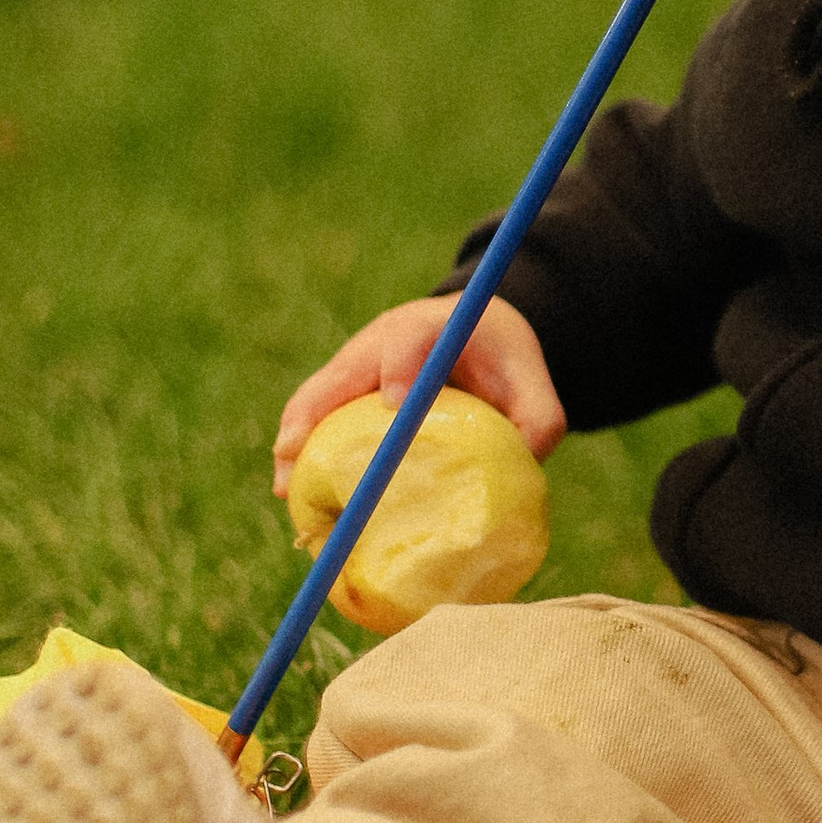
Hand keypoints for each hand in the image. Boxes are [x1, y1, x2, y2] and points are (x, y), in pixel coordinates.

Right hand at [271, 294, 564, 494]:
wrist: (475, 331)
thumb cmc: (502, 361)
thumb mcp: (531, 382)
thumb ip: (536, 420)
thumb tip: (517, 472)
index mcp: (433, 327)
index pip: (410, 336)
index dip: (399, 367)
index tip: (393, 405)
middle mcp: (382, 339)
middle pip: (341, 369)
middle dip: (316, 411)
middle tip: (297, 455)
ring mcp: (355, 363)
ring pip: (316, 394)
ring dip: (294, 438)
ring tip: (285, 489)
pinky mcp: (342, 389)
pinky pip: (313, 417)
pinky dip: (300, 452)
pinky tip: (294, 495)